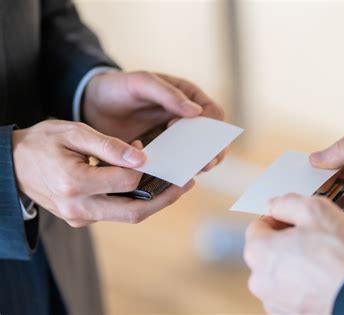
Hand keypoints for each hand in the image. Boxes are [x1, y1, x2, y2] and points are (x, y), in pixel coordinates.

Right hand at [12, 120, 193, 226]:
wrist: (12, 165)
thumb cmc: (43, 143)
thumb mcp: (74, 132)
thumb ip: (109, 145)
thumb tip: (142, 157)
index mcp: (74, 183)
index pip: (126, 182)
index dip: (146, 168)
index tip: (154, 154)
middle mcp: (78, 208)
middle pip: (133, 212)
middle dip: (165, 199)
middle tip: (187, 183)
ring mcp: (79, 218)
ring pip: (127, 216)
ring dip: (154, 202)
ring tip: (176, 186)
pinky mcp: (81, 220)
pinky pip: (115, 213)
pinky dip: (135, 202)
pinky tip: (149, 188)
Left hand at [82, 71, 225, 170]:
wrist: (92, 105)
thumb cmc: (118, 87)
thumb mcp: (141, 83)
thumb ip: (167, 94)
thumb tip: (196, 112)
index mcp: (188, 96)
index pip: (214, 114)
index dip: (209, 125)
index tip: (187, 130)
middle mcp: (187, 118)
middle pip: (212, 138)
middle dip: (211, 152)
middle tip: (203, 164)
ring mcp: (176, 137)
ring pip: (199, 154)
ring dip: (198, 164)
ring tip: (190, 172)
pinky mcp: (163, 152)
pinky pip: (177, 164)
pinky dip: (178, 170)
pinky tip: (171, 176)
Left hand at [244, 193, 343, 314]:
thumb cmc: (339, 255)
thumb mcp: (314, 209)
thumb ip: (287, 202)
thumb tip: (275, 205)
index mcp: (258, 251)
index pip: (258, 226)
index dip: (280, 219)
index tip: (298, 222)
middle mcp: (259, 280)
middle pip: (268, 251)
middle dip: (286, 242)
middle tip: (313, 239)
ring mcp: (273, 301)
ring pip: (280, 274)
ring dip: (295, 265)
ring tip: (322, 261)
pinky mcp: (290, 314)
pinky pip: (291, 293)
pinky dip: (303, 286)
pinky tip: (323, 280)